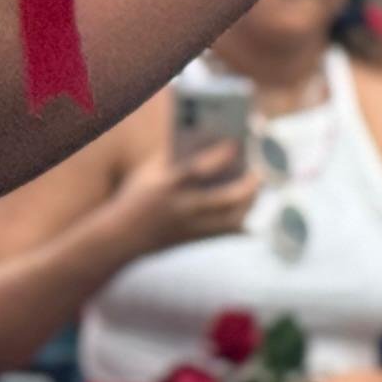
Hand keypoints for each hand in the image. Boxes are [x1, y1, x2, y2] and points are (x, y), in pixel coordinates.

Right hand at [112, 129, 262, 252]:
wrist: (123, 236)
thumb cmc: (137, 194)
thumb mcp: (149, 171)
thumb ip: (174, 156)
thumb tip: (207, 140)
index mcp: (167, 185)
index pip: (197, 170)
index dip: (219, 157)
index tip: (236, 143)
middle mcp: (182, 208)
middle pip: (223, 200)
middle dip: (246, 186)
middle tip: (258, 171)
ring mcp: (191, 228)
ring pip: (230, 220)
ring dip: (248, 202)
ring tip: (254, 185)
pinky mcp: (195, 240)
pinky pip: (226, 233)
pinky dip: (241, 223)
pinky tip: (249, 211)